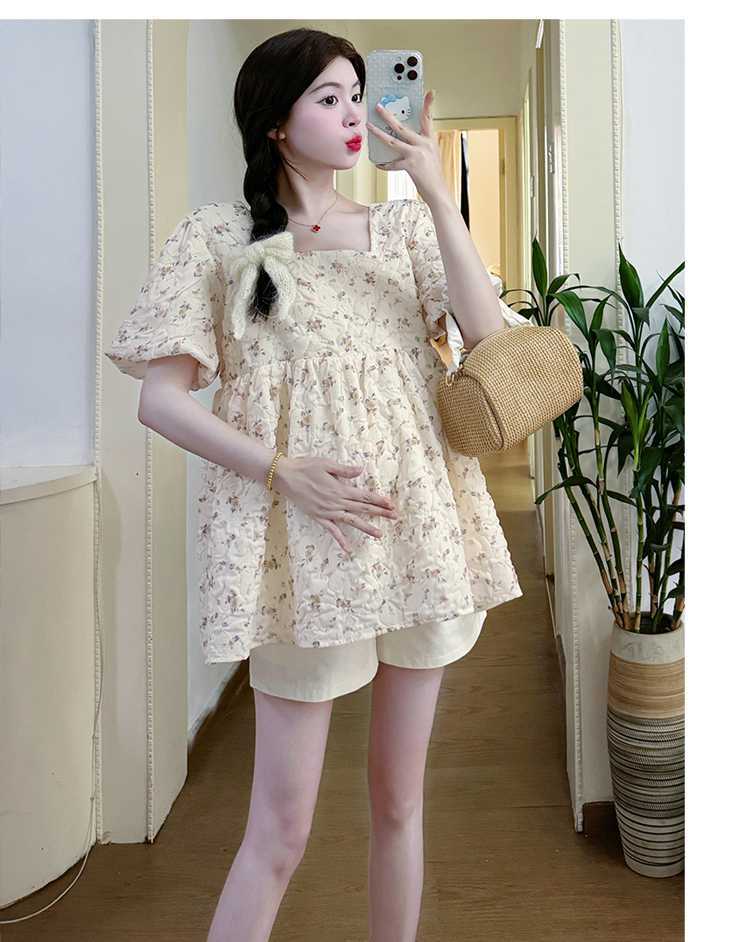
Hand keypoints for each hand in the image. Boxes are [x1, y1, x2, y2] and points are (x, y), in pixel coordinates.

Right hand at [273, 455, 398, 554]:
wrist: (285, 477)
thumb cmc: (305, 467)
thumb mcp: (326, 464)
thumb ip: (345, 470)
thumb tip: (361, 470)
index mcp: (340, 488)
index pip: (364, 495)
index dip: (378, 500)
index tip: (391, 504)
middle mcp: (336, 502)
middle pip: (362, 508)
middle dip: (380, 513)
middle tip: (395, 517)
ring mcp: (328, 511)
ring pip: (351, 521)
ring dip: (366, 527)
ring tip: (380, 534)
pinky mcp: (318, 517)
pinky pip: (332, 531)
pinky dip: (340, 540)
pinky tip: (348, 549)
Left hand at [365, 90, 450, 204]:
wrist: (438, 192)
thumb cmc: (433, 176)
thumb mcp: (431, 156)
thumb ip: (420, 146)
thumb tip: (405, 140)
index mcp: (430, 140)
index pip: (428, 118)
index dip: (428, 104)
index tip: (429, 92)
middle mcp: (424, 144)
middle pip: (402, 127)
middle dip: (388, 116)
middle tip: (378, 107)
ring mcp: (417, 154)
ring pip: (393, 141)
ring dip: (379, 133)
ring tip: (369, 127)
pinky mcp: (410, 165)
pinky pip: (392, 163)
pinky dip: (385, 165)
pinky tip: (378, 164)